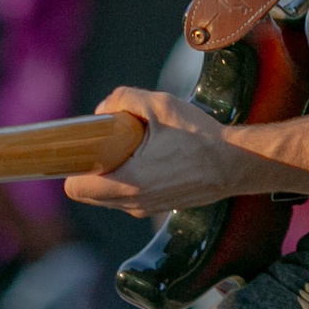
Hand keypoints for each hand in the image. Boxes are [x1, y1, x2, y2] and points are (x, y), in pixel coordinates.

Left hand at [62, 87, 272, 216]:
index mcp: (128, 182)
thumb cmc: (200, 136)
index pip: (75, 188)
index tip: (83, 147)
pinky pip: (128, 196)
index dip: (73, 166)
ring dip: (110, 174)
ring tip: (134, 148)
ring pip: (107, 196)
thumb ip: (124, 99)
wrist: (235, 163)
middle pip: (88, 193)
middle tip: (108, 143)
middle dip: (91, 168)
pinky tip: (150, 157)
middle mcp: (133, 202)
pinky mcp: (158, 208)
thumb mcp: (160, 105)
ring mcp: (145, 209)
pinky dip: (128, 179)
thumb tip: (102, 110)